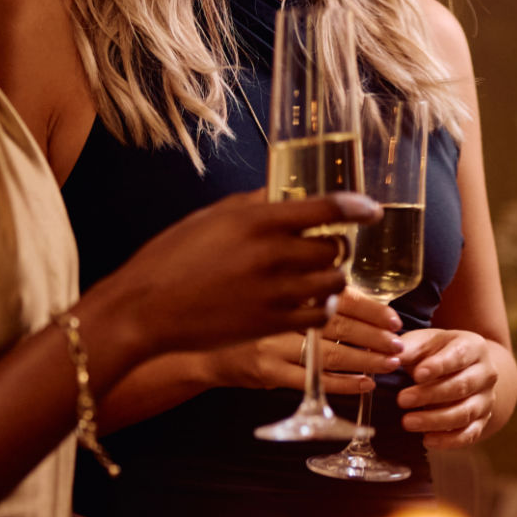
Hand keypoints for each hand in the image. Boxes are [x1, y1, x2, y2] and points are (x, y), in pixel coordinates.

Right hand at [122, 190, 378, 352]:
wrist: (144, 310)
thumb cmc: (171, 258)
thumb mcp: (212, 217)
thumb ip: (255, 204)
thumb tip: (289, 192)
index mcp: (258, 221)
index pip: (327, 208)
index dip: (358, 207)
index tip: (371, 210)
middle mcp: (272, 255)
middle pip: (334, 248)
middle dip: (337, 246)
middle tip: (327, 246)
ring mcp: (274, 293)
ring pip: (333, 283)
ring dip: (332, 277)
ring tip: (318, 275)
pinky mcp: (271, 325)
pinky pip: (318, 315)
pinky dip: (322, 307)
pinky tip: (310, 301)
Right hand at [213, 289, 403, 394]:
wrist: (199, 343)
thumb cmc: (243, 313)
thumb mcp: (271, 290)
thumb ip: (307, 288)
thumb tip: (356, 289)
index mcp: (286, 287)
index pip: (338, 297)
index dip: (370, 308)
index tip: (394, 318)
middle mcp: (280, 313)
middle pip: (338, 326)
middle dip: (374, 336)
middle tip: (399, 344)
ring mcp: (272, 344)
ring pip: (329, 355)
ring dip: (365, 360)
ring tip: (390, 363)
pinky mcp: (265, 372)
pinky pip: (311, 381)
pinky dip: (342, 384)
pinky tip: (364, 383)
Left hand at [396, 329, 499, 449]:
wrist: (464, 370)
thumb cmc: (437, 353)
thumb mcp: (425, 343)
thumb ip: (410, 349)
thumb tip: (391, 359)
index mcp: (474, 347)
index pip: (459, 355)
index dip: (439, 366)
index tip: (417, 374)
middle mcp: (486, 373)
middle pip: (462, 386)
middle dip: (430, 395)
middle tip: (402, 400)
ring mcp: (486, 399)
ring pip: (465, 413)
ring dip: (435, 420)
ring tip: (407, 422)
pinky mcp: (482, 421)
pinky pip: (469, 435)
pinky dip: (448, 440)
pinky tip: (427, 440)